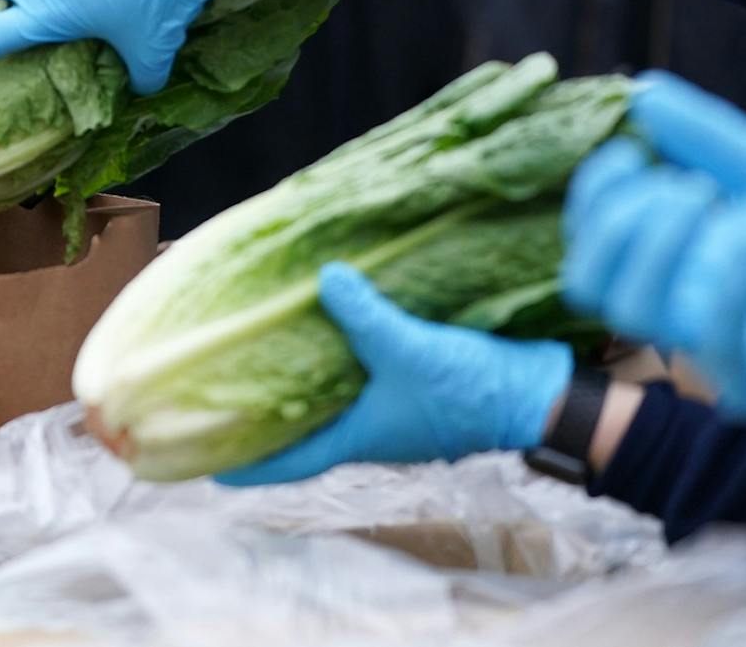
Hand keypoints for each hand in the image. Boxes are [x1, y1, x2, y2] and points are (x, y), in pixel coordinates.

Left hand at [216, 263, 569, 485]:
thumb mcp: (410, 350)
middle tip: (216, 395)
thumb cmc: (471, 390)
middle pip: (301, 429)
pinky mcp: (414, 387)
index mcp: (356, 437)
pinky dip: (338, 357)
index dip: (246, 466)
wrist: (539, 396)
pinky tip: (329, 326)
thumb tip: (323, 277)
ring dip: (298, 382)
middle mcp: (368, 430)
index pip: (287, 460)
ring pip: (330, 400)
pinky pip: (361, 375)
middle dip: (261, 417)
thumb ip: (364, 317)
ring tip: (259, 353)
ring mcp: (392, 410)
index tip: (205, 468)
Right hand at [562, 72, 745, 420]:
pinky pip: (714, 338)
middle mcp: (672, 313)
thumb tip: (644, 93)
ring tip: (710, 200)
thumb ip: (706, 135)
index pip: (584, 243)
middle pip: (586, 281)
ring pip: (631, 311)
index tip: (633, 151)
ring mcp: (709, 353)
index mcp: (662, 269)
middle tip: (692, 185)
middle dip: (622, 217)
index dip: (592, 195)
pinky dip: (723, 283)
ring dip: (656, 244)